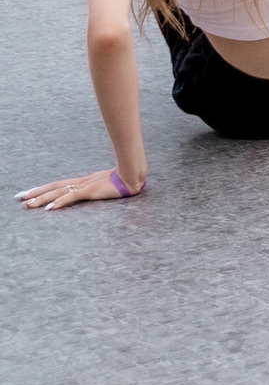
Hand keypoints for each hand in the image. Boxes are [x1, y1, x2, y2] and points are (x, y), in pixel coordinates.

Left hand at [18, 169, 136, 210]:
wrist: (134, 176)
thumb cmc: (123, 180)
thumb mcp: (105, 185)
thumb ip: (96, 188)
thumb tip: (93, 192)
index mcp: (82, 181)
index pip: (57, 184)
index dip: (42, 188)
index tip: (28, 193)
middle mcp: (80, 182)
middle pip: (52, 186)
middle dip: (35, 193)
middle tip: (19, 198)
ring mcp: (84, 185)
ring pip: (57, 191)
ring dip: (41, 198)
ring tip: (27, 204)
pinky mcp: (90, 190)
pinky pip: (71, 196)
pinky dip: (59, 202)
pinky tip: (50, 208)